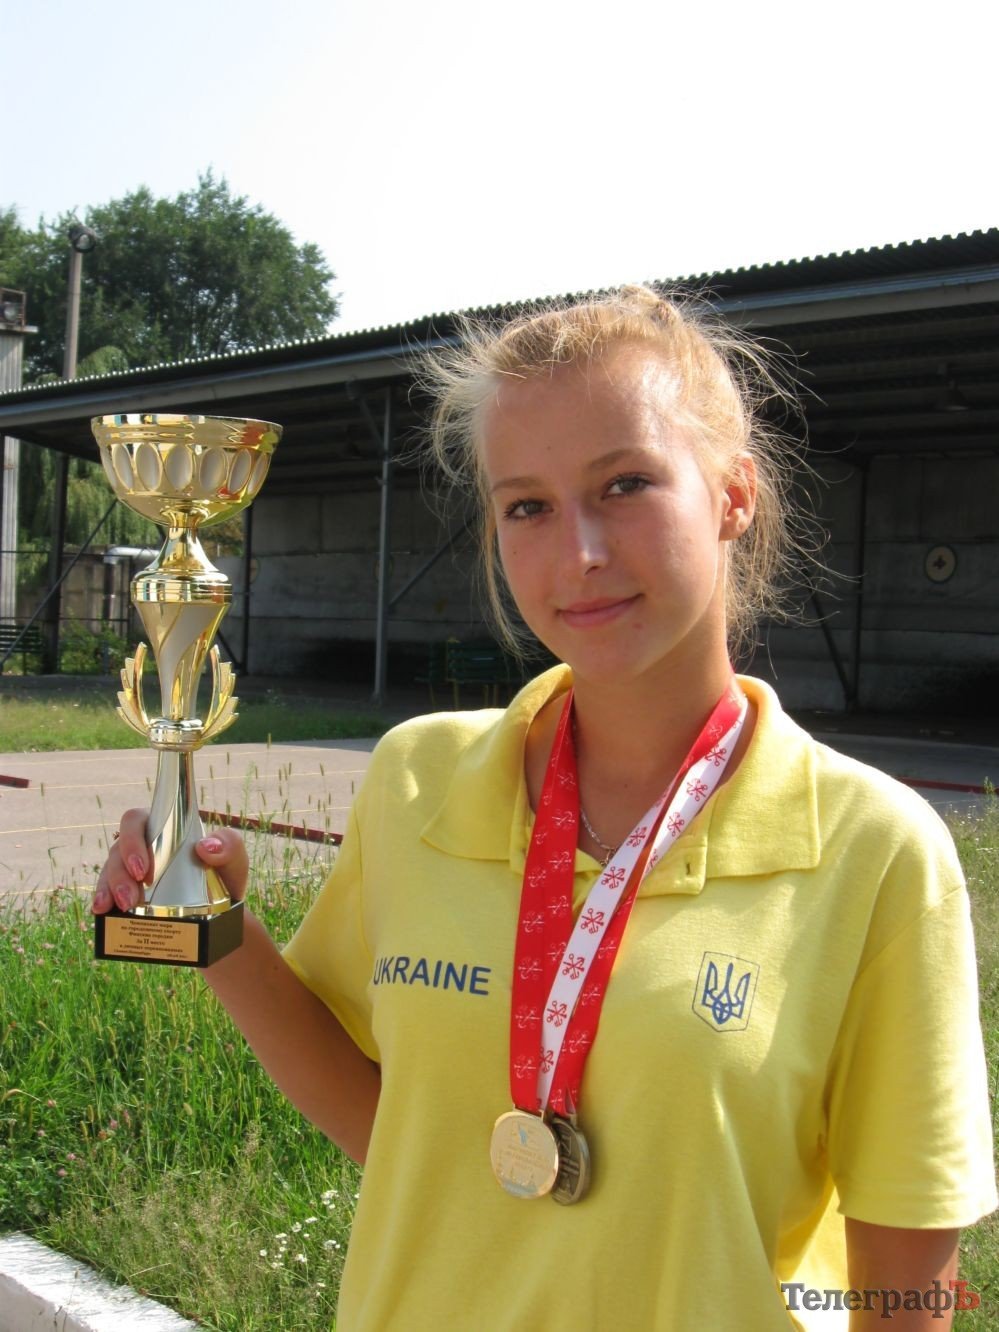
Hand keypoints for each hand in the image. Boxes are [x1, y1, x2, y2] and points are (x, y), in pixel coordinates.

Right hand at [92, 810, 248, 913]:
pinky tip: (101, 911)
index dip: (133, 840)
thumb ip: (228, 846)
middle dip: (121, 873)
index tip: (144, 868)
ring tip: (124, 907)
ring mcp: (130, 872)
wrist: (221, 914)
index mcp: (162, 829)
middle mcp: (141, 848)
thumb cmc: (224, 875)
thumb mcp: (234, 859)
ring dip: (111, 889)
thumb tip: (206, 847)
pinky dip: (102, 901)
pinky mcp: (125, 895)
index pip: (135, 820)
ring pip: (109, 872)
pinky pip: (106, 893)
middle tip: (132, 897)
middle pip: (118, 850)